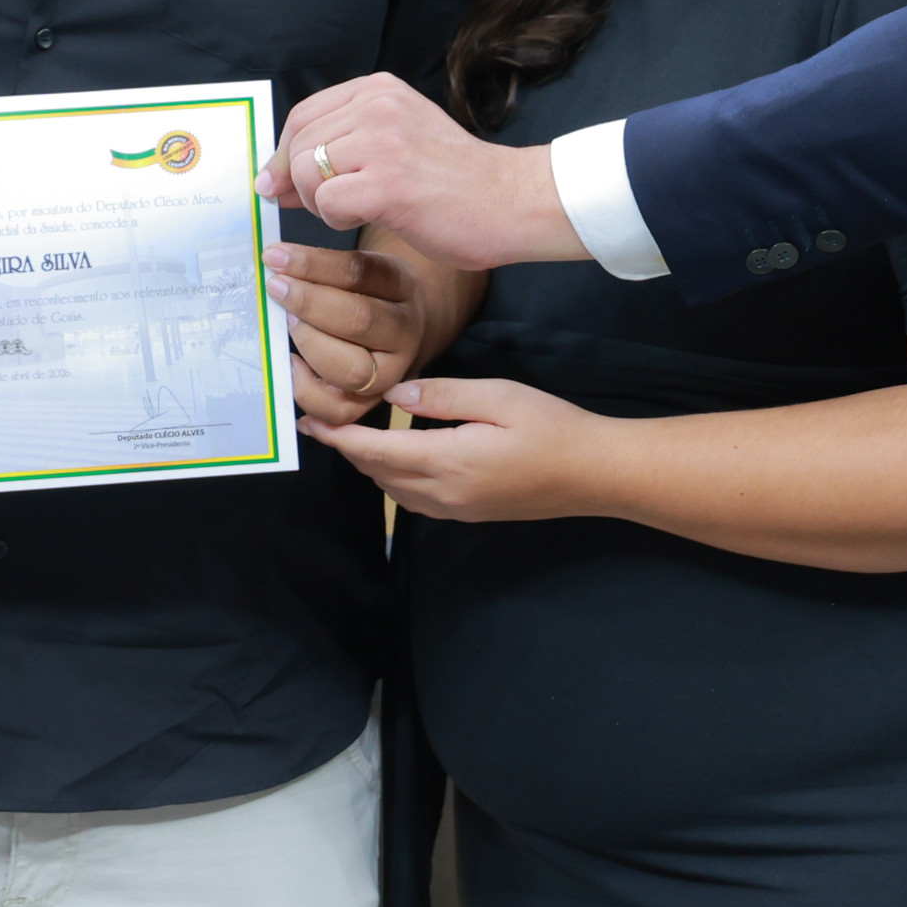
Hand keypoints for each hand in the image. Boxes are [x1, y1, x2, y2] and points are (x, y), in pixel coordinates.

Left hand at [264, 75, 585, 269]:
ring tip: (355, 210)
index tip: (285, 184)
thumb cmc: (455, 180)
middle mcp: (378, 106)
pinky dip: (336, 218)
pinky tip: (366, 217)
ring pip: (304, 171)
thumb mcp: (398, 138)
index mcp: (379, 89)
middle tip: (326, 206)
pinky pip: (326, 201)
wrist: (512, 201)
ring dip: (319, 202)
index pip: (303, 115)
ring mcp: (383, 142)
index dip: (285, 154)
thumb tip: (271, 178)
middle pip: (298, 144)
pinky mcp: (387, 183)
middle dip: (298, 183)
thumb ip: (342, 145)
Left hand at [269, 242, 423, 426]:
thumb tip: (276, 261)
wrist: (404, 329)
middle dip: (309, 304)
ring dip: (310, 345)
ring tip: (287, 325)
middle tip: (277, 289)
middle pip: (361, 320)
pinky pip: (338, 410)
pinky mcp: (369, 404)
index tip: (275, 257)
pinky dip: (307, 391)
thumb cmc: (371, 293)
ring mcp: (391, 374)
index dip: (313, 265)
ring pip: (353, 370)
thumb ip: (326, 265)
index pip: (359, 273)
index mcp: (402, 288)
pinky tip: (290, 364)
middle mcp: (403, 333)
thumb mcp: (362, 266)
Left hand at [303, 374, 596, 521]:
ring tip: (354, 434)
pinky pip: (415, 500)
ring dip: (370, 465)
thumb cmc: (552, 428)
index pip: (375, 451)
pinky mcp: (470, 513)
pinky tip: (396, 457)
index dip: (339, 437)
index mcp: (447, 462)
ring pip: (394, 491)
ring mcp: (457, 510)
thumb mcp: (498, 396)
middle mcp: (444, 494)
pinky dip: (394, 478)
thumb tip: (397, 393)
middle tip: (324, 421)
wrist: (596, 474)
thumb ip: (442, 394)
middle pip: (377, 474)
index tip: (310, 421)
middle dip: (348, 449)